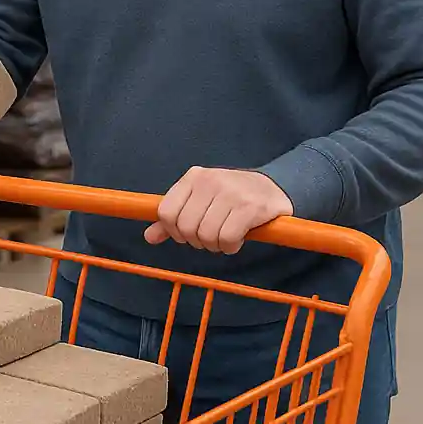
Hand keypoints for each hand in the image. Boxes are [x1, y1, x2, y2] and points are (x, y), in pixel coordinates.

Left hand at [145, 166, 292, 254]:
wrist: (273, 188)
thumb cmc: (231, 197)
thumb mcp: (200, 200)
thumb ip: (174, 218)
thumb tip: (149, 237)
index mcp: (193, 177)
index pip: (166, 212)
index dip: (174, 232)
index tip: (186, 235)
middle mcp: (210, 181)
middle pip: (185, 228)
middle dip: (196, 241)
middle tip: (210, 237)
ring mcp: (230, 193)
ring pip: (206, 236)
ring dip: (215, 245)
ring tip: (224, 237)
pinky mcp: (250, 207)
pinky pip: (228, 239)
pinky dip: (230, 246)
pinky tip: (237, 239)